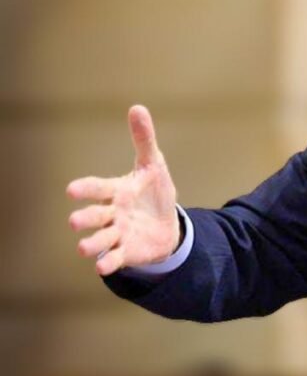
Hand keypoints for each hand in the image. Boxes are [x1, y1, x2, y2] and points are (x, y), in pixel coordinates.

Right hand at [67, 105, 180, 275]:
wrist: (167, 225)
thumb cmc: (154, 192)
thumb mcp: (153, 165)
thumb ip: (143, 139)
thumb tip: (137, 107)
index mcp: (117, 191)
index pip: (98, 188)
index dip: (86, 189)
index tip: (72, 190)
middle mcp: (112, 213)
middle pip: (95, 216)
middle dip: (85, 218)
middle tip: (75, 221)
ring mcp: (117, 234)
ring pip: (101, 239)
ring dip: (92, 244)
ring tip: (84, 248)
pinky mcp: (126, 251)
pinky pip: (115, 258)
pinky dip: (108, 263)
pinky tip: (102, 268)